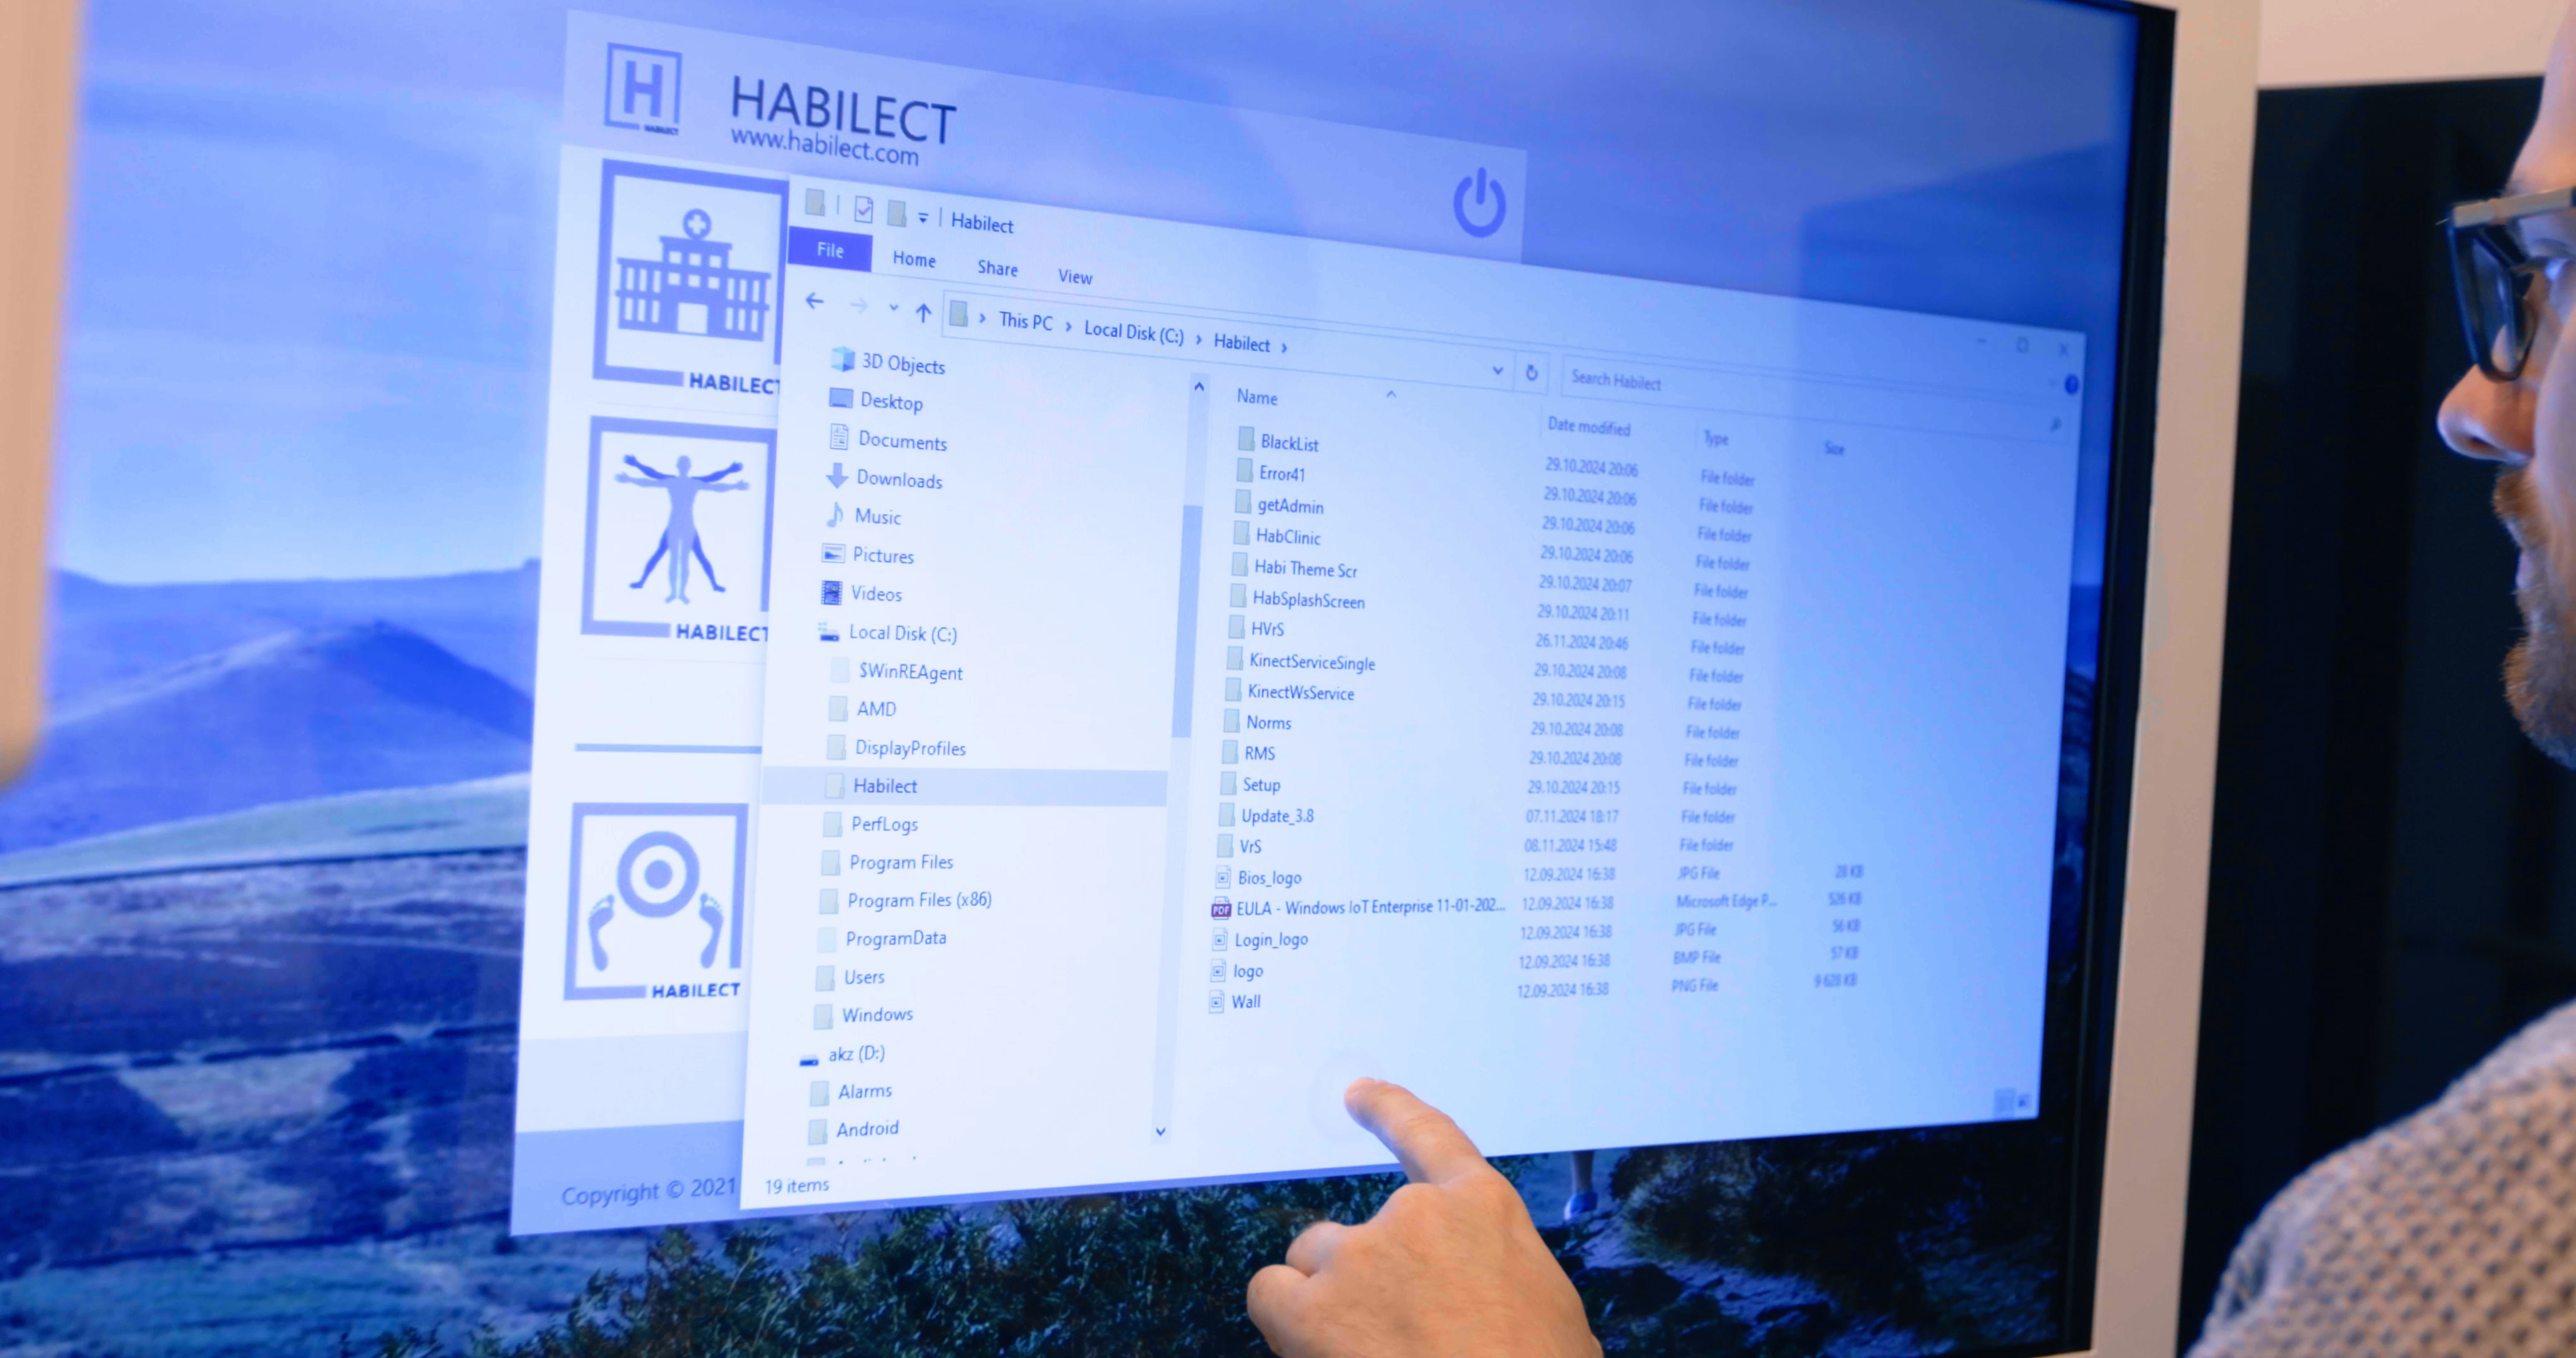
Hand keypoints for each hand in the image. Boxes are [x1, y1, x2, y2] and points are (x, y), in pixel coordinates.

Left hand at [1246, 1078, 1599, 1357]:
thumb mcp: (1553, 1316)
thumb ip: (1501, 1278)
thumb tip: (1485, 1301)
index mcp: (1484, 1211)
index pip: (1428, 1136)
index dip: (1389, 1109)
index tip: (1359, 1092)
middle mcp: (1416, 1217)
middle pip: (1359, 1228)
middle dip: (1365, 1277)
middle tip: (1392, 1335)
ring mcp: (1360, 1258)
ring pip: (1311, 1259)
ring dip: (1326, 1300)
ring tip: (1362, 1352)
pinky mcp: (1314, 1309)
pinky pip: (1270, 1292)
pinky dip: (1284, 1322)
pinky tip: (1315, 1350)